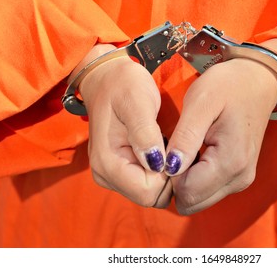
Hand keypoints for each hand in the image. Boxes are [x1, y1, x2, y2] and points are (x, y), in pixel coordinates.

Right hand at [74, 44, 171, 207]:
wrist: (108, 79)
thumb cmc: (123, 86)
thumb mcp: (137, 102)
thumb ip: (145, 133)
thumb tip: (156, 164)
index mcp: (107, 162)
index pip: (147, 192)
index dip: (166, 175)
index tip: (170, 147)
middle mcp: (106, 175)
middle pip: (149, 196)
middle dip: (166, 176)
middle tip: (169, 144)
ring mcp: (111, 175)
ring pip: (150, 192)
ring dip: (163, 172)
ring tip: (163, 142)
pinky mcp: (119, 171)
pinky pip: (147, 183)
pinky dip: (158, 170)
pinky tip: (158, 147)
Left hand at [166, 57, 276, 214]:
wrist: (256, 81)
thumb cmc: (228, 86)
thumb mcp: (201, 102)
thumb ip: (186, 137)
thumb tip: (170, 169)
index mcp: (231, 162)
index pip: (187, 192)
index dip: (168, 174)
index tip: (168, 148)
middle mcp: (239, 179)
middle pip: (191, 202)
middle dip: (174, 181)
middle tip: (175, 148)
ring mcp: (240, 180)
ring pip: (197, 199)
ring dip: (183, 180)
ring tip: (186, 147)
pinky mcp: (237, 177)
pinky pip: (206, 190)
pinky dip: (193, 178)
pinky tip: (195, 152)